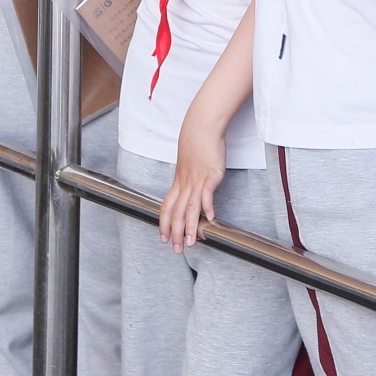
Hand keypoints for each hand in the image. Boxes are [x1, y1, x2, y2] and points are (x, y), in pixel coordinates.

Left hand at [157, 127, 226, 252]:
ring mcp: (197, 179)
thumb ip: (190, 178)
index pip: (167, 207)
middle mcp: (185, 183)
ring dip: (191, 227)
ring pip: (190, 208)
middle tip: (178, 249)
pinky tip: (211, 217)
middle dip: (177, 233)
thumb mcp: (189, 164)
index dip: (165, 224)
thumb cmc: (197, 144)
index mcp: (178, 182)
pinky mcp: (210, 174)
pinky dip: (208, 207)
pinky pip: (207, 193)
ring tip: (192, 241)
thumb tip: (192, 190)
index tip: (164, 238)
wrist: (202, 126)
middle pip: (178, 213)